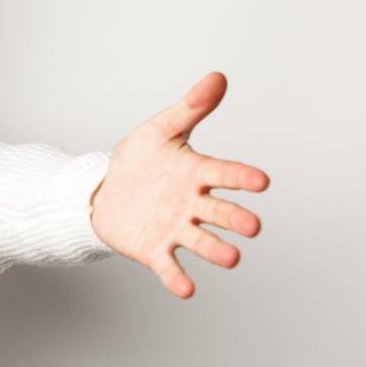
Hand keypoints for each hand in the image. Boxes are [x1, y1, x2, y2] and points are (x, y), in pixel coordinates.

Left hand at [88, 72, 268, 298]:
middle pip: (219, 212)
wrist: (104, 190)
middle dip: (235, 220)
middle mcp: (192, 204)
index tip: (261, 181)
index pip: (224, 174)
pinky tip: (186, 290)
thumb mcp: (160, 130)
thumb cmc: (139, 159)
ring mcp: (175, 228)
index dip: (241, 178)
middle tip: (252, 227)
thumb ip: (189, 108)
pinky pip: (168, 266)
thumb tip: (218, 77)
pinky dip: (177, 278)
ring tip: (232, 258)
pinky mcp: (155, 249)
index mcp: (196, 173)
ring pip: (200, 241)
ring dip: (215, 250)